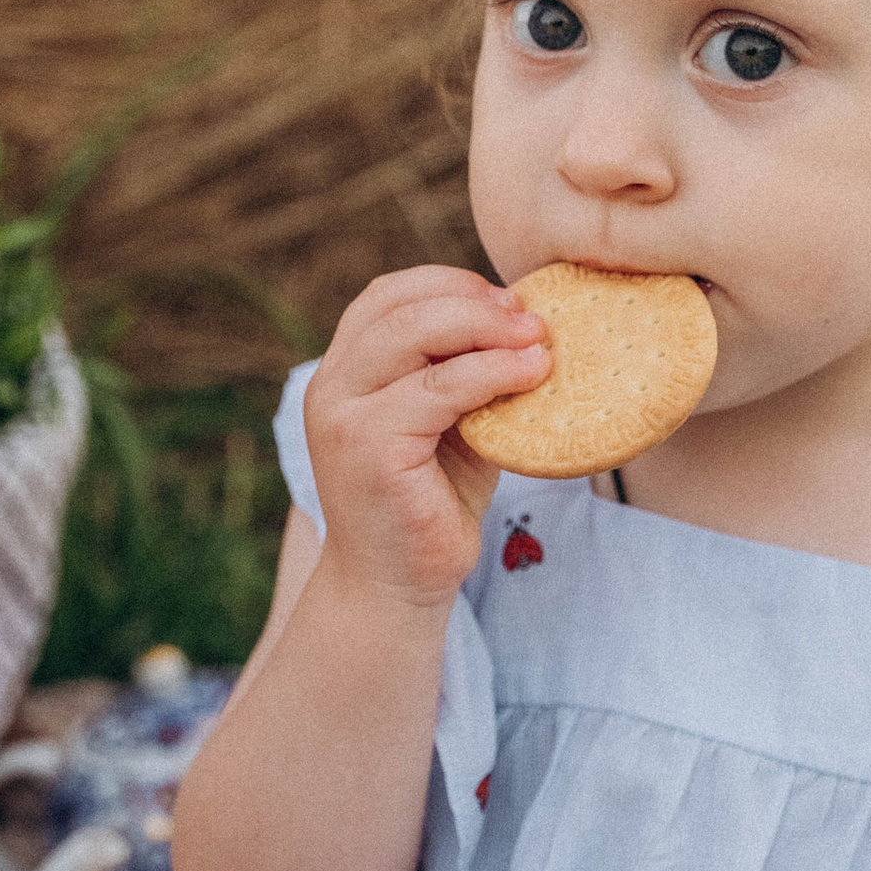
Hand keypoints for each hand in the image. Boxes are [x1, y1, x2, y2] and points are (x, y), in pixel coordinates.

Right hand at [298, 268, 552, 609]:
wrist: (397, 586)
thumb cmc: (432, 504)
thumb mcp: (450, 423)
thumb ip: (465, 374)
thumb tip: (528, 321)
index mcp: (345, 372)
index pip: (386, 297)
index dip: (448, 284)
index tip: (508, 301)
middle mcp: (331, 385)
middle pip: (398, 306)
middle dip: (473, 300)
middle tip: (532, 318)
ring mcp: (343, 415)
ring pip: (414, 336)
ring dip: (485, 328)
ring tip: (539, 340)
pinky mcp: (369, 446)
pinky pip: (439, 390)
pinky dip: (492, 373)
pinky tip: (533, 374)